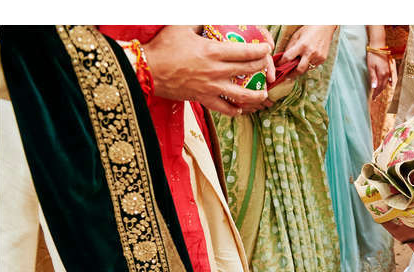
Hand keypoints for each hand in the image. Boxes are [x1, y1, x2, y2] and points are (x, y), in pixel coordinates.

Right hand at [144, 25, 273, 116]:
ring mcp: (211, 87)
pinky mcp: (203, 99)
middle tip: (266, 67)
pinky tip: (240, 109)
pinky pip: (224, 109)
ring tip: (263, 94)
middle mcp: (216, 71)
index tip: (266, 49)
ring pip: (242, 95)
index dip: (260, 51)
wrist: (147, 70)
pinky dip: (234, 110)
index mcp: (213, 51)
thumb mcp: (181, 26)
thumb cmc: (163, 47)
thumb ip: (199, 20)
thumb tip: (209, 18)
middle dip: (262, 68)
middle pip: (248, 71)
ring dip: (256, 95)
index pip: (246, 52)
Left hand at [283, 25, 336, 78]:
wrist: (325, 27)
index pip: (288, 58)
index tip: (278, 66)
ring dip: (300, 69)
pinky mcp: (323, 59)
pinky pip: (313, 66)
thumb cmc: (309, 29)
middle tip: (287, 76)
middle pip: (299, 70)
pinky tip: (306, 61)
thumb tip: (284, 57)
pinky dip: (308, 65)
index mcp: (302, 45)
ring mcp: (318, 57)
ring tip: (295, 69)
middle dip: (292, 74)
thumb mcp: (297, 35)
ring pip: (306, 69)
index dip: (281, 63)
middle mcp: (310, 52)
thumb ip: (290, 47)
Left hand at [366, 51, 391, 98]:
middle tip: (375, 97)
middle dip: (379, 92)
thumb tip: (374, 87)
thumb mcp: (370, 67)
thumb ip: (373, 77)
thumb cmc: (373, 55)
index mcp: (382, 74)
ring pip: (386, 82)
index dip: (376, 93)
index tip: (373, 98)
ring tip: (378, 92)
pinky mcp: (389, 68)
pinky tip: (385, 84)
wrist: (378, 46)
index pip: (379, 87)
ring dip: (382, 87)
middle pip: (383, 86)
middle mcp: (387, 74)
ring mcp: (389, 71)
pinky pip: (388, 78)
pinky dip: (386, 82)